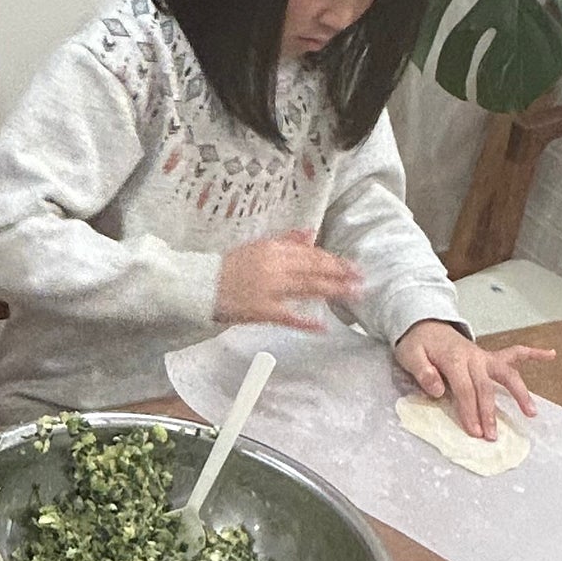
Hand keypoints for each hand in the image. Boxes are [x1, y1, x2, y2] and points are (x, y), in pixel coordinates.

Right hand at [216, 231, 363, 330]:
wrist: (199, 285)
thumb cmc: (229, 267)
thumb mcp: (257, 246)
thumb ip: (286, 240)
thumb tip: (311, 234)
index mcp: (273, 248)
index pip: (311, 254)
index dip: (334, 260)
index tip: (353, 265)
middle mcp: (275, 266)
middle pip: (315, 269)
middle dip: (341, 275)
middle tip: (362, 280)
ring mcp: (269, 289)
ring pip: (308, 289)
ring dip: (333, 292)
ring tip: (353, 295)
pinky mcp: (261, 310)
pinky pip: (288, 316)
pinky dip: (306, 322)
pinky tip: (322, 327)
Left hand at [395, 320, 554, 439]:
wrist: (424, 325)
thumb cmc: (417, 344)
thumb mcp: (409, 356)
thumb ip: (423, 372)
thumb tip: (439, 389)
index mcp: (454, 359)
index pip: (464, 389)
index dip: (469, 411)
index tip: (474, 431)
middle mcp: (474, 357)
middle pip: (485, 387)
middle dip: (490, 412)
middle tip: (492, 436)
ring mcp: (484, 357)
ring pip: (507, 373)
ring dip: (520, 392)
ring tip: (532, 412)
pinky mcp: (489, 357)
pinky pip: (515, 353)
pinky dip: (534, 354)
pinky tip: (551, 355)